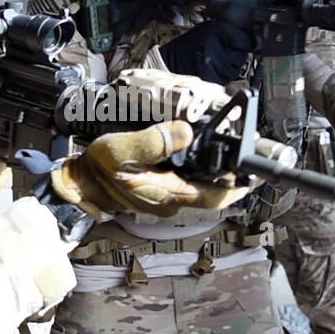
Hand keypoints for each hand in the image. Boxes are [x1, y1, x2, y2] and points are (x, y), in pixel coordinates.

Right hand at [50, 121, 249, 217]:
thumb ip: (151, 141)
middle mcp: (170, 201)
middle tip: (248, 159)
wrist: (76, 184)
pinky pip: (186, 183)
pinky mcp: (158, 192)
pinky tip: (198, 155)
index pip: (214, 196)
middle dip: (231, 177)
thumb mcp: (118, 150)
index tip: (258, 176)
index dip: (239, 187)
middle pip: (211, 192)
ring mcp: (165, 198)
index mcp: (166, 193)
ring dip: (214, 173)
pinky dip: (197, 171)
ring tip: (227, 154)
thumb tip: (185, 132)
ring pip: (199, 187)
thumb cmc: (94, 171)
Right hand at [160, 20, 252, 84]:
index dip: (247, 43)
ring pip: (235, 70)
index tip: (245, 44)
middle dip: (237, 57)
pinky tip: (212, 71)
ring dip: (229, 68)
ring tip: (216, 62)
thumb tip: (254, 42)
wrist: (172, 59)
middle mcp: (213, 45)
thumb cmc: (193, 43)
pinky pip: (226, 80)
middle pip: (242, 57)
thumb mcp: (211, 28)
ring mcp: (210, 63)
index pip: (246, 40)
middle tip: (224, 54)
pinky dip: (222, 78)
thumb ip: (232, 33)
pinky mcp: (207, 78)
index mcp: (216, 30)